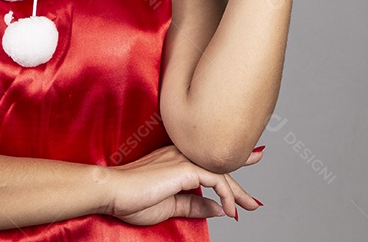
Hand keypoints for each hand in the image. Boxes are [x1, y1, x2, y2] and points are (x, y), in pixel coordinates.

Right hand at [104, 144, 263, 225]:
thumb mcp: (170, 206)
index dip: (229, 166)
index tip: (247, 169)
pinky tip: (230, 211)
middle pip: (218, 167)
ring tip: (249, 207)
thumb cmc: (132, 199)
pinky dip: (227, 195)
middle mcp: (181, 155)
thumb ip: (194, 205)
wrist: (112, 192)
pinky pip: (216, 180)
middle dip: (241, 183)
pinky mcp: (184, 168)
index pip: (207, 162)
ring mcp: (183, 159)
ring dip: (238, 192)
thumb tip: (217, 208)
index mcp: (176, 161)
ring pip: (221, 172)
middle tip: (255, 201)